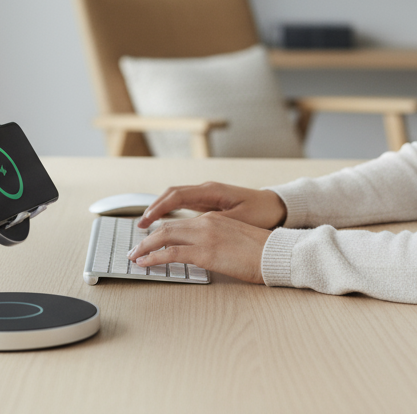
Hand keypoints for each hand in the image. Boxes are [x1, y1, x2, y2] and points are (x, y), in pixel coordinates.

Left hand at [128, 211, 271, 283]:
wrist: (276, 254)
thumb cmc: (261, 252)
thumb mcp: (235, 240)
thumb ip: (217, 242)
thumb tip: (203, 254)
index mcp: (214, 219)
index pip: (179, 223)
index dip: (161, 232)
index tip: (149, 240)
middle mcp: (206, 223)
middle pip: (167, 227)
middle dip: (147, 239)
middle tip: (135, 249)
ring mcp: (205, 236)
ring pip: (164, 237)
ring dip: (145, 248)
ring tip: (134, 257)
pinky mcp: (205, 252)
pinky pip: (171, 253)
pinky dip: (154, 257)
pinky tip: (145, 263)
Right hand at [136, 182, 286, 229]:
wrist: (277, 206)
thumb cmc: (261, 213)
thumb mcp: (238, 220)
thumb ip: (215, 222)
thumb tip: (192, 228)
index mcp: (211, 191)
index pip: (176, 196)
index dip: (158, 209)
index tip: (146, 221)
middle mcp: (206, 189)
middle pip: (171, 195)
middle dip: (153, 208)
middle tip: (140, 225)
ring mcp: (208, 194)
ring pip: (176, 198)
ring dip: (161, 209)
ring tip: (147, 225)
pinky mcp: (210, 201)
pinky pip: (185, 204)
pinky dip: (171, 211)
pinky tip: (166, 223)